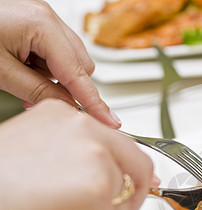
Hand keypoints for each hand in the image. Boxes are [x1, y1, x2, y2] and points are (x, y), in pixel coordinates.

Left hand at [0, 0, 120, 127]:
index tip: (111, 122)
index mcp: (42, 24)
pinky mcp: (34, 20)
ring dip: (54, 75)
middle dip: (67, 85)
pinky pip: (55, 49)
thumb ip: (39, 90)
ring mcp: (41, 16)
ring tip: (22, 79)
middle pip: (81, 63)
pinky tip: (23, 68)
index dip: (95, 102)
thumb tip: (67, 106)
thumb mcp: (0, 71)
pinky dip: (44, 64)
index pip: (79, 74)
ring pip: (69, 57)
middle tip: (38, 98)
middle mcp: (47, 16)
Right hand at [0, 100, 158, 209]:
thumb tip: (106, 177)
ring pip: (122, 202)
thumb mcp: (37, 153)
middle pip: (138, 168)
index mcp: (66, 117)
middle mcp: (85, 130)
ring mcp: (94, 158)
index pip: (121, 144)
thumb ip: (75, 157)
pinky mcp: (96, 191)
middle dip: (128, 200)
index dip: (136, 170)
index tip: (146, 183)